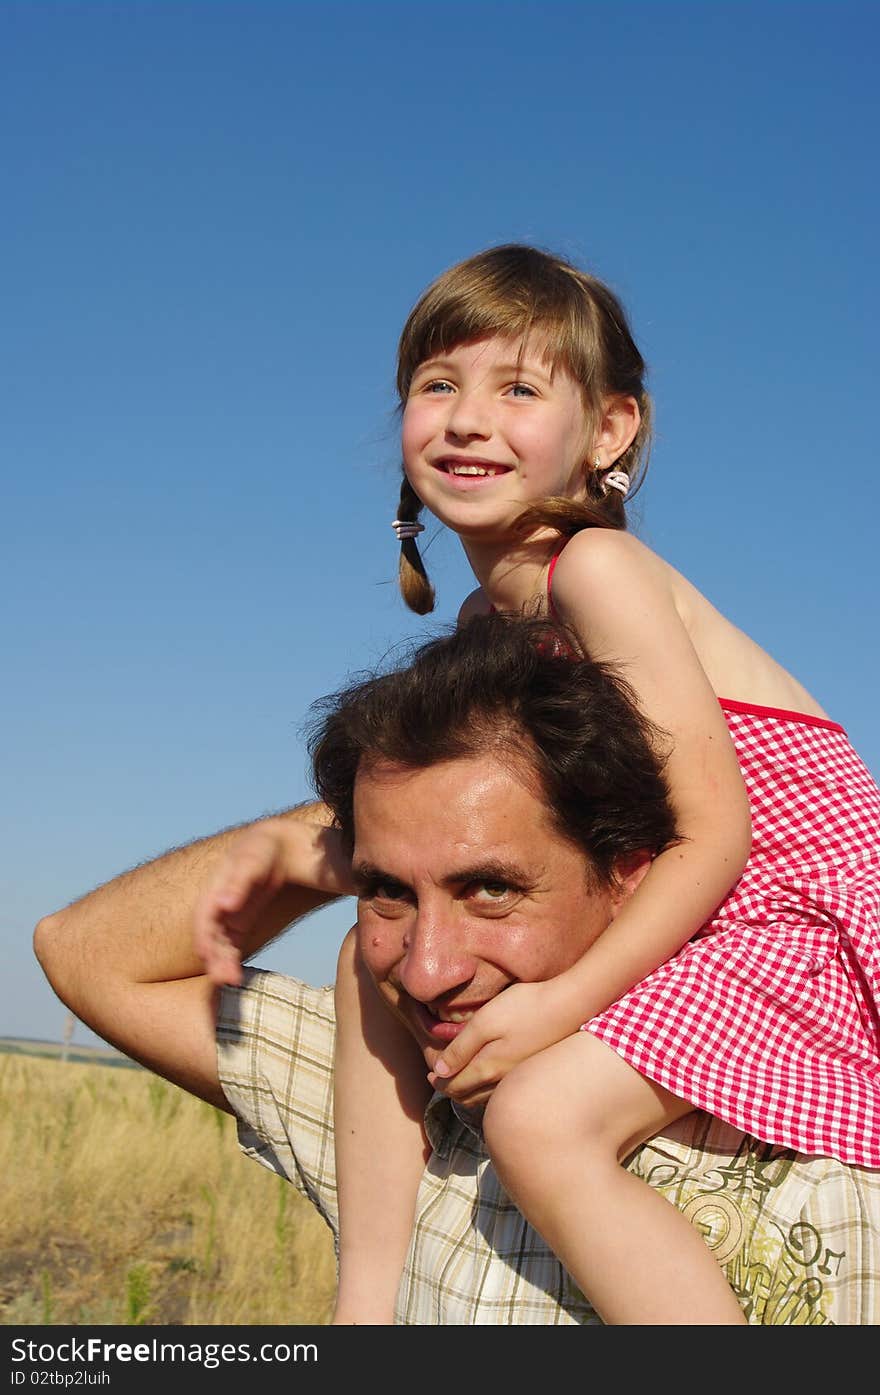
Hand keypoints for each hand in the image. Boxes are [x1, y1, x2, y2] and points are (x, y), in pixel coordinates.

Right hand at [192, 822, 299, 985]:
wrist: (279, 847)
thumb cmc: (263, 849)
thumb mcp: (253, 860)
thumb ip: (239, 882)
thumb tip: (224, 905)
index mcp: (214, 888)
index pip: (204, 916)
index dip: (204, 936)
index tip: (207, 956)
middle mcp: (216, 904)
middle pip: (210, 935)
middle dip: (214, 957)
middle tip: (224, 979)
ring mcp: (227, 915)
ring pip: (220, 944)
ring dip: (222, 963)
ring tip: (231, 982)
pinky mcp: (239, 923)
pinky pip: (231, 946)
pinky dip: (231, 960)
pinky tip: (236, 976)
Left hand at [426, 977, 585, 1110]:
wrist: (569, 1006)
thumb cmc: (524, 1008)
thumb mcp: (485, 1022)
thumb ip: (460, 1048)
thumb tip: (439, 1072)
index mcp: (487, 1068)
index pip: (454, 1085)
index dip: (439, 1082)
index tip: (429, 1076)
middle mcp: (502, 1080)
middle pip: (469, 1096)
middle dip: (451, 1090)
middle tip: (441, 1081)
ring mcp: (518, 1077)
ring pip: (486, 1097)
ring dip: (469, 1093)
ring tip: (461, 1083)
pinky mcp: (531, 1070)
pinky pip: (502, 1091)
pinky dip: (488, 1091)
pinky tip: (490, 1080)